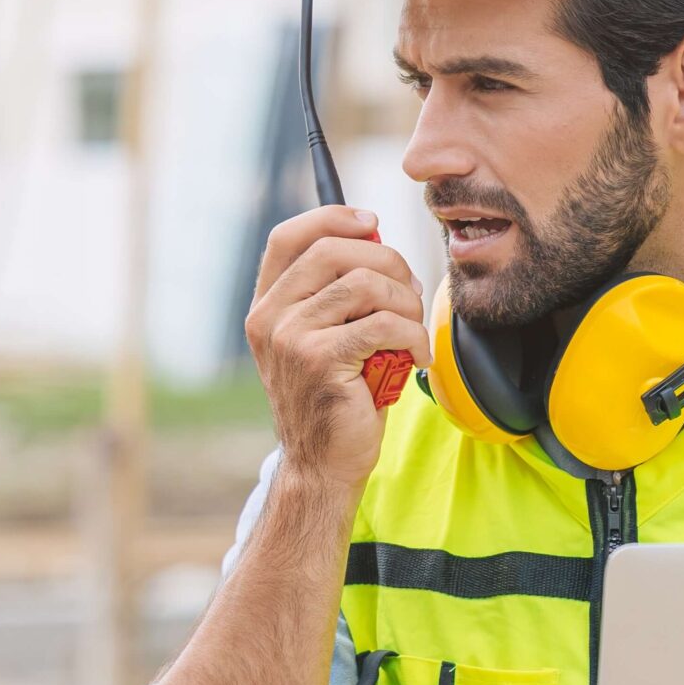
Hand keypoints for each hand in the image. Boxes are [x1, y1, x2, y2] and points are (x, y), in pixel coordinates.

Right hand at [244, 206, 431, 489]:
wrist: (322, 466)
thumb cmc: (336, 399)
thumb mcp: (324, 339)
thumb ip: (335, 294)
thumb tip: (376, 238)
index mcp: (266, 307)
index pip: (288, 237)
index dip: (332, 218)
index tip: (372, 224)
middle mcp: (269, 318)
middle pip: (332, 250)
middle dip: (387, 261)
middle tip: (411, 292)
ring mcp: (290, 339)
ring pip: (363, 283)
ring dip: (405, 301)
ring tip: (414, 328)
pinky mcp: (320, 362)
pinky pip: (382, 323)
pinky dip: (412, 335)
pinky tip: (417, 356)